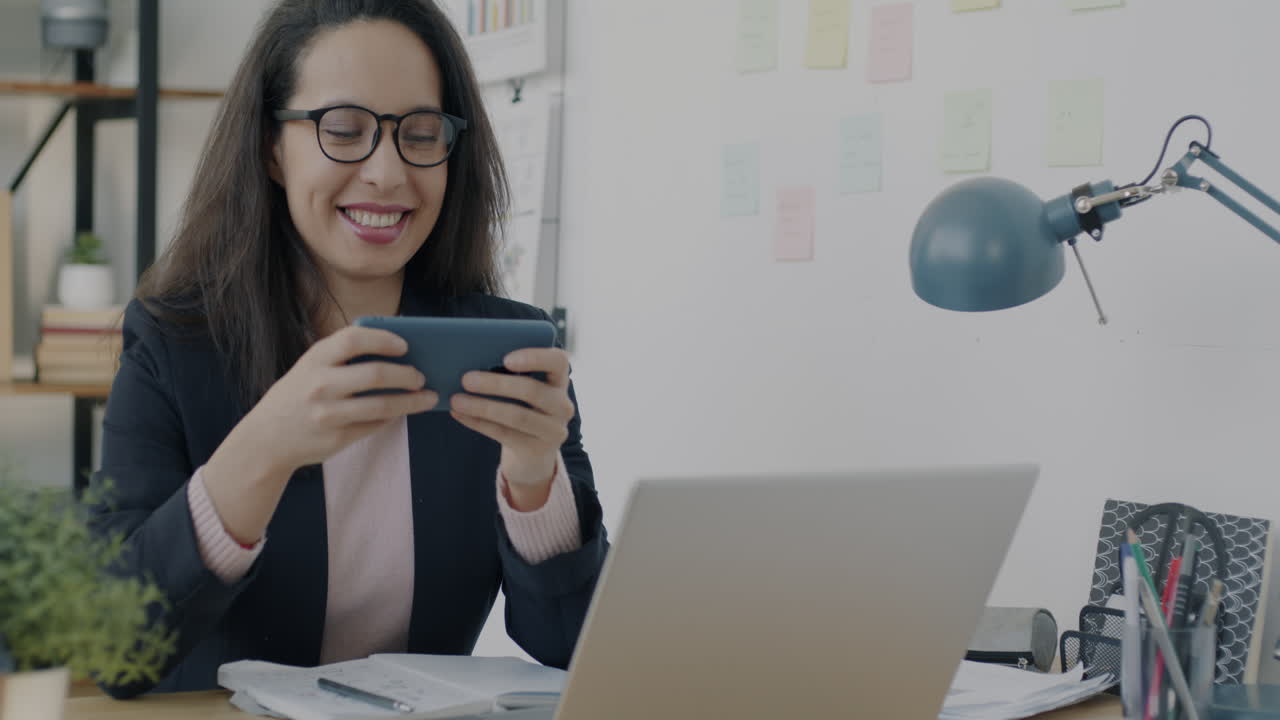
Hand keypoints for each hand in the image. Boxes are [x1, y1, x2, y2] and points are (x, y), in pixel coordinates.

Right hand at [235, 325, 437, 474]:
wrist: (266, 438)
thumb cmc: (298, 395)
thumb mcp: (310, 367)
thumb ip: (342, 356)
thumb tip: (396, 347)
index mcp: (314, 359)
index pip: (353, 339)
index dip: (383, 339)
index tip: (405, 345)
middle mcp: (320, 385)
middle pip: (375, 375)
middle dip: (406, 375)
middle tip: (421, 376)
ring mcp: (328, 414)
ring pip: (382, 406)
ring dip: (412, 401)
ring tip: (428, 397)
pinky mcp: (337, 438)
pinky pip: (376, 425)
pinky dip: (394, 417)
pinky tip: (403, 411)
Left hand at [450, 348, 574, 508]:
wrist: (532, 450)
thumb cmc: (521, 405)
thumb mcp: (523, 387)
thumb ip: (507, 372)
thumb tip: (470, 361)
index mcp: (559, 379)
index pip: (558, 361)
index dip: (535, 358)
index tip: (506, 359)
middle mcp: (563, 404)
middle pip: (532, 391)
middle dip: (496, 384)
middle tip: (466, 379)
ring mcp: (553, 430)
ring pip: (517, 416)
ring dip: (483, 406)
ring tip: (456, 400)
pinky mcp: (537, 449)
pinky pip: (504, 434)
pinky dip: (478, 422)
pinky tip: (459, 414)